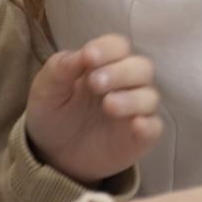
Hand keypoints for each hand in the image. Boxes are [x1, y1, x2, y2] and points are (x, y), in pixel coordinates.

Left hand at [26, 34, 162, 184]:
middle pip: (142, 67)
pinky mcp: (140, 137)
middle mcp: (126, 84)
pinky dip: (149, 125)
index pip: (118, 47)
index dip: (107, 48)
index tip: (89, 56)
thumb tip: (81, 54)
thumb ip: (60, 69)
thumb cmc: (54, 114)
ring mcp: (135, 111)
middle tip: (95, 83)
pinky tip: (136, 125)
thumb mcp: (46, 90)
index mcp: (104, 65)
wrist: (54, 155)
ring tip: (108, 105)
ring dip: (132, 98)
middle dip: (121, 72)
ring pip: (150, 96)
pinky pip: (155, 128)